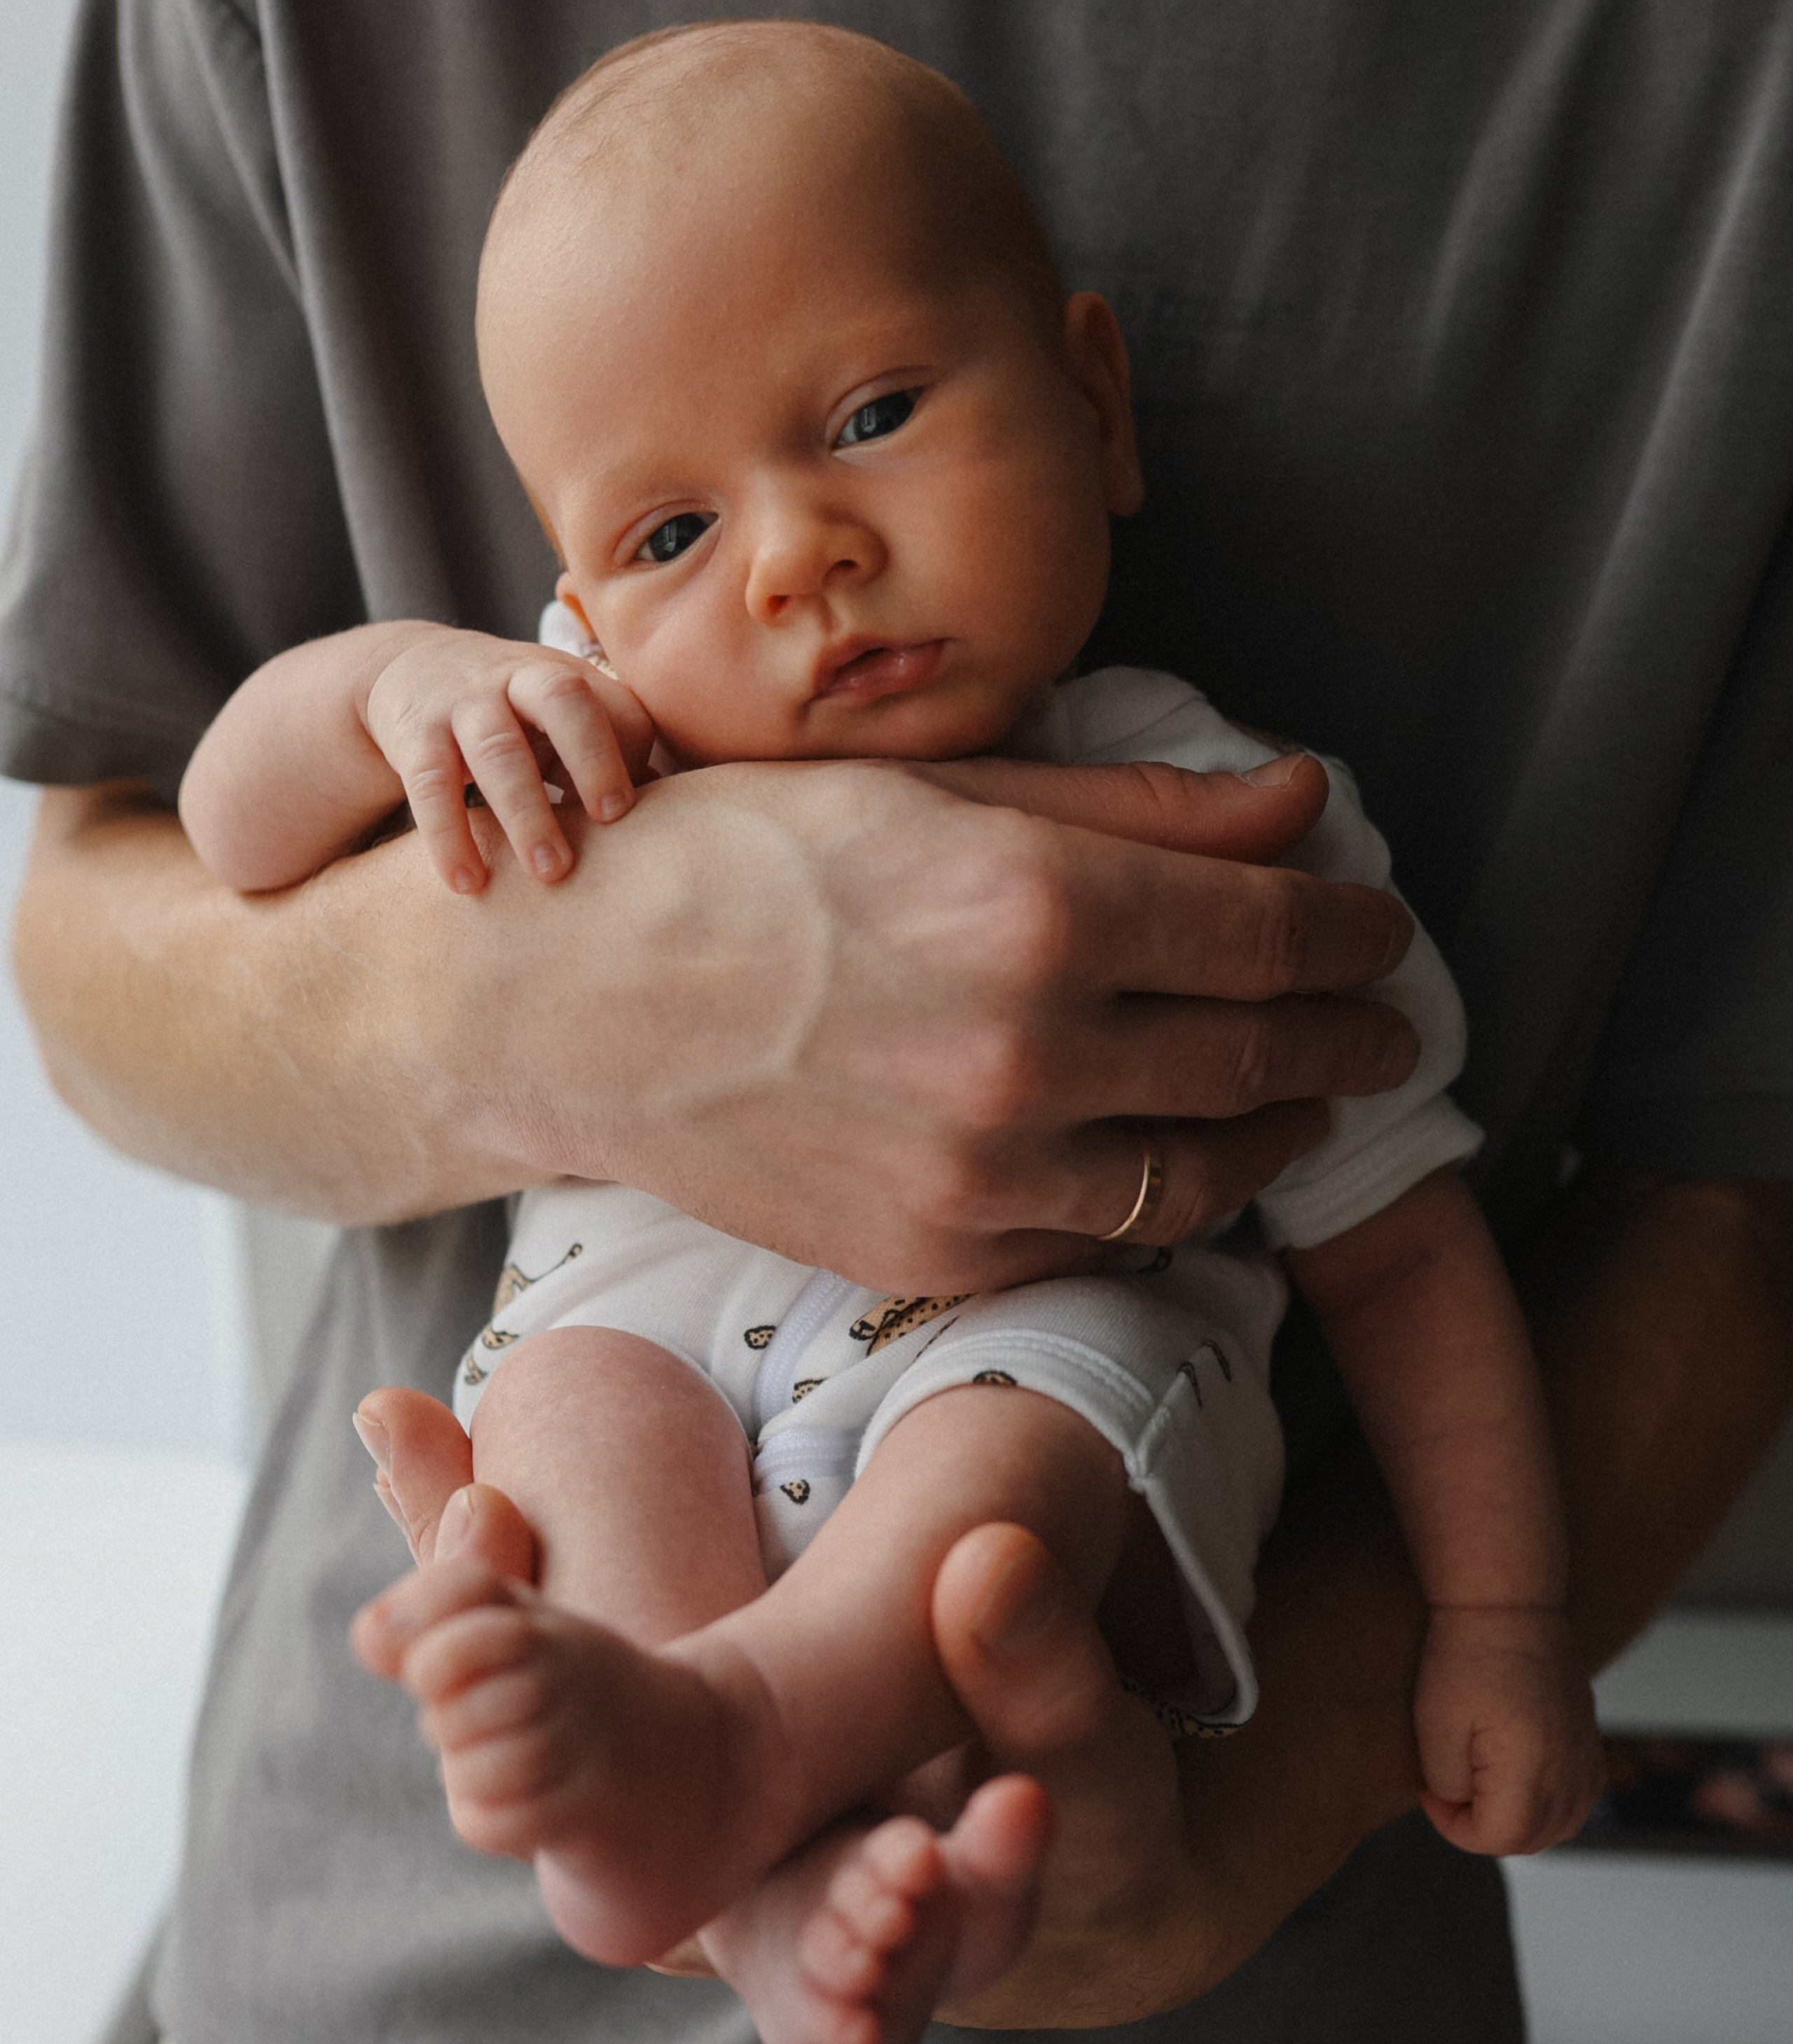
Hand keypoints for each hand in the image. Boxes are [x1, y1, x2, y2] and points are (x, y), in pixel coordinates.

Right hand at [359, 629, 654, 892]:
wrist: (409, 666)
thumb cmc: (513, 710)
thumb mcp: (561, 718)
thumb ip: (610, 756)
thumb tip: (672, 824)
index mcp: (568, 677)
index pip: (619, 705)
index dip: (634, 753)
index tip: (636, 811)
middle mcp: (519, 678)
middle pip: (563, 700)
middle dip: (591, 758)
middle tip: (611, 820)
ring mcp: (463, 703)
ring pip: (497, 749)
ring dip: (526, 812)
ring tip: (548, 873)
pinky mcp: (414, 735)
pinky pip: (430, 785)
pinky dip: (449, 836)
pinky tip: (467, 883)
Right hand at [426, 747, 1419, 1291]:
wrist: (574, 1000)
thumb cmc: (742, 859)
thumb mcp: (940, 790)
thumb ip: (1139, 809)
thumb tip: (1303, 803)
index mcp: (1039, 903)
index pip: (1276, 932)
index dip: (1352, 934)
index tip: (1378, 930)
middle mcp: (1028, 1048)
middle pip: (1263, 1057)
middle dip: (1347, 1038)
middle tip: (1381, 1025)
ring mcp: (982, 1170)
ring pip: (1203, 1174)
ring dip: (1278, 1134)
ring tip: (1299, 1100)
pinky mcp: (935, 1252)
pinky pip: (1100, 1240)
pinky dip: (1161, 1201)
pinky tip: (1173, 1161)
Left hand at [1413, 1604, 1605, 1854]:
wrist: (1506, 1603)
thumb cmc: (1464, 1657)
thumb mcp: (1435, 1728)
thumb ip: (1450, 1786)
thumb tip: (1463, 1805)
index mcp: (1533, 1767)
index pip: (1501, 1838)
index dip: (1456, 1829)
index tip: (1430, 1793)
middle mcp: (1570, 1766)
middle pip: (1534, 1839)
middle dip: (1486, 1831)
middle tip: (1450, 1796)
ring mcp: (1585, 1751)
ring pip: (1563, 1824)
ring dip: (1522, 1825)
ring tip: (1481, 1794)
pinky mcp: (1588, 1735)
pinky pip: (1582, 1796)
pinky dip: (1552, 1805)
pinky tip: (1519, 1784)